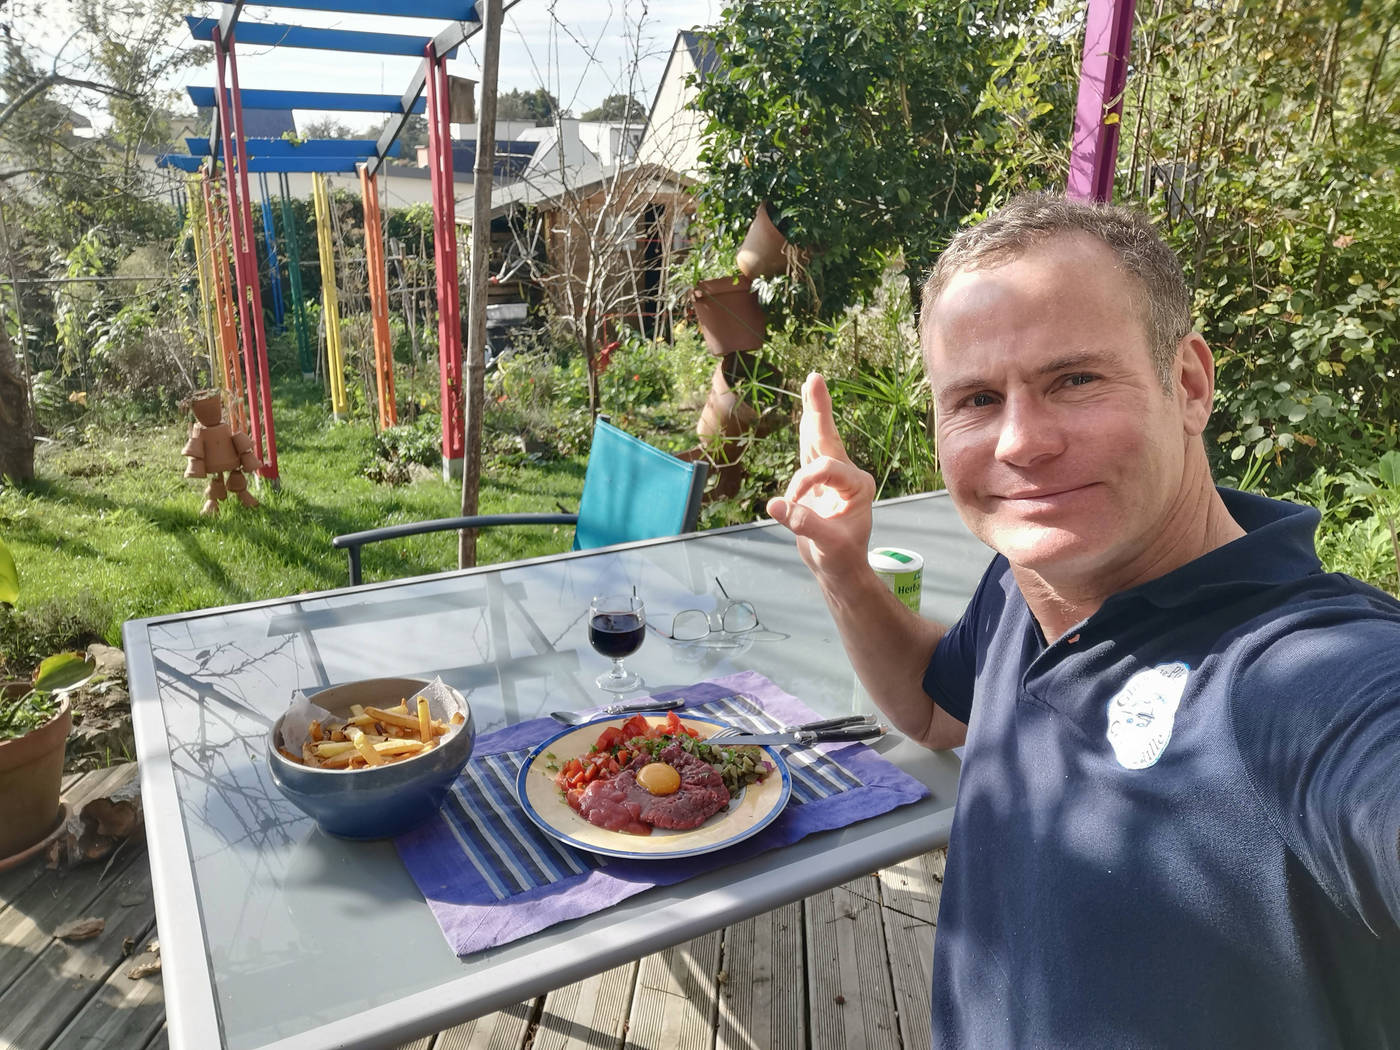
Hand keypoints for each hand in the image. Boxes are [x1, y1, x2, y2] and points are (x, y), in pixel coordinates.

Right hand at [767, 373, 875, 579]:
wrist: (840, 570)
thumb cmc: (840, 561)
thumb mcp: (827, 546)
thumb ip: (804, 524)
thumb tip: (775, 505)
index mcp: (858, 486)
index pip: (825, 468)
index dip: (804, 483)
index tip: (789, 506)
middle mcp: (849, 476)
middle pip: (828, 439)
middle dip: (819, 410)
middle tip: (815, 378)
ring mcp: (834, 477)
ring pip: (819, 440)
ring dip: (813, 413)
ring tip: (812, 383)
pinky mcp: (819, 482)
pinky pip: (809, 452)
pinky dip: (806, 431)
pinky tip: (807, 414)